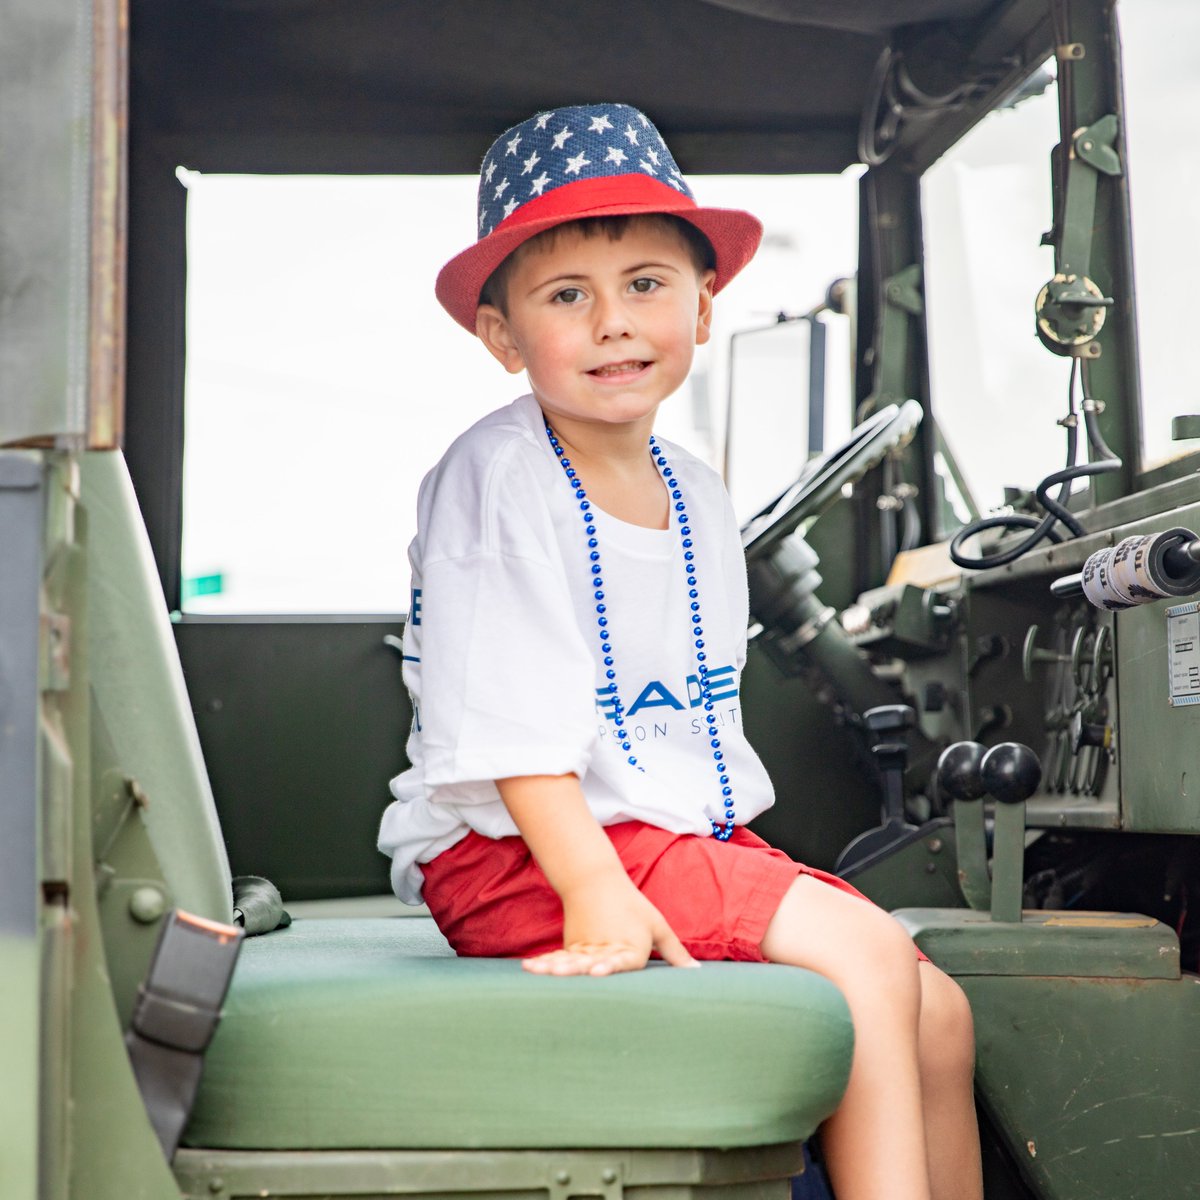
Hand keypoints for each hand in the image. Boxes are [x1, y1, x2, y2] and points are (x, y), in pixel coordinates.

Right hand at [521, 871, 697, 976]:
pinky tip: (530, 970)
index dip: (609, 966)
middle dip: (576, 969)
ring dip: (554, 967)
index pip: (620, 959)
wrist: (597, 882)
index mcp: (629, 948)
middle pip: (589, 962)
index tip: (598, 969)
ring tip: (539, 972)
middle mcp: (604, 950)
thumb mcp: (657, 926)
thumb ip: (675, 952)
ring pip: (569, 960)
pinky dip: (544, 963)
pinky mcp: (571, 947)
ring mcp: (585, 949)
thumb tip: (697, 973)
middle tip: (565, 974)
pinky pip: (557, 957)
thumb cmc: (632, 907)